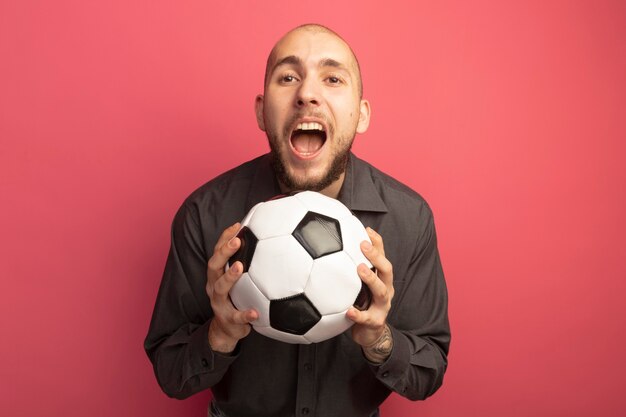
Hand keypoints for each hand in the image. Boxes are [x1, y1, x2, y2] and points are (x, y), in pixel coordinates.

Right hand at [206, 223, 257, 352]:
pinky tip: (255, 312)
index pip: (217, 252)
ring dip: (230, 277)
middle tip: (237, 241)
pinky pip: (236, 317)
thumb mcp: (238, 280)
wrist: (226, 329)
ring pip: (220, 288)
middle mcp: (214, 286)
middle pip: (214, 266)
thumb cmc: (235, 298)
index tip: (238, 226)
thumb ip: (246, 263)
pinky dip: (245, 314)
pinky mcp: (228, 319)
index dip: (225, 238)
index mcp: (217, 275)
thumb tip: (266, 239)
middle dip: (224, 252)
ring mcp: (219, 303)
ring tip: (240, 267)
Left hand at [346, 227, 393, 362]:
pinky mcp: (375, 322)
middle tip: (363, 245)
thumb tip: (334, 247)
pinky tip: (348, 311)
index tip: (366, 229)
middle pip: (386, 270)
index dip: (377, 243)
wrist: (370, 333)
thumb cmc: (363, 304)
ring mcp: (382, 306)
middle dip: (376, 256)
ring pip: (381, 291)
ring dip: (371, 279)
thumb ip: (352, 270)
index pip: (382, 257)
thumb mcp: (360, 286)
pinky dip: (358, 314)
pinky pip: (367, 318)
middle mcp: (386, 289)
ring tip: (360, 269)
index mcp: (382, 279)